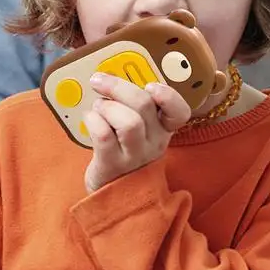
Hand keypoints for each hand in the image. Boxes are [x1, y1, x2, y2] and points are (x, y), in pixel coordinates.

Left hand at [83, 74, 190, 193]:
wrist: (112, 194)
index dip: (168, 95)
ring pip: (128, 122)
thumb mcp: (136, 128)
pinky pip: (104, 135)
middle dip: (117, 86)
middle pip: (144, 105)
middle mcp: (154, 142)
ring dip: (106, 107)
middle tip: (98, 81)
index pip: (180, 112)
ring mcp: (134, 156)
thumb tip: (108, 75)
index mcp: (162, 129)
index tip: (150, 86)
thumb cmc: (121, 149)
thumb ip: (130, 103)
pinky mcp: (112, 165)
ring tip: (97, 109)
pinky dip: (93, 121)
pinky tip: (89, 120)